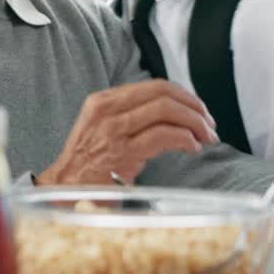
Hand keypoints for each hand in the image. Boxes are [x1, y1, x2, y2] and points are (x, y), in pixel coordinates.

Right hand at [38, 80, 218, 185]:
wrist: (65, 188)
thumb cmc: (86, 163)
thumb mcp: (100, 128)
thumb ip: (127, 116)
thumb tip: (169, 114)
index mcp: (102, 101)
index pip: (154, 86)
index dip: (184, 96)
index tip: (198, 110)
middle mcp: (107, 110)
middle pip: (163, 94)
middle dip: (195, 107)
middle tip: (208, 124)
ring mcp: (113, 130)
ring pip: (166, 111)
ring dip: (195, 124)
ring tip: (205, 138)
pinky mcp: (123, 152)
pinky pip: (165, 136)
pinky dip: (186, 140)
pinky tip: (192, 148)